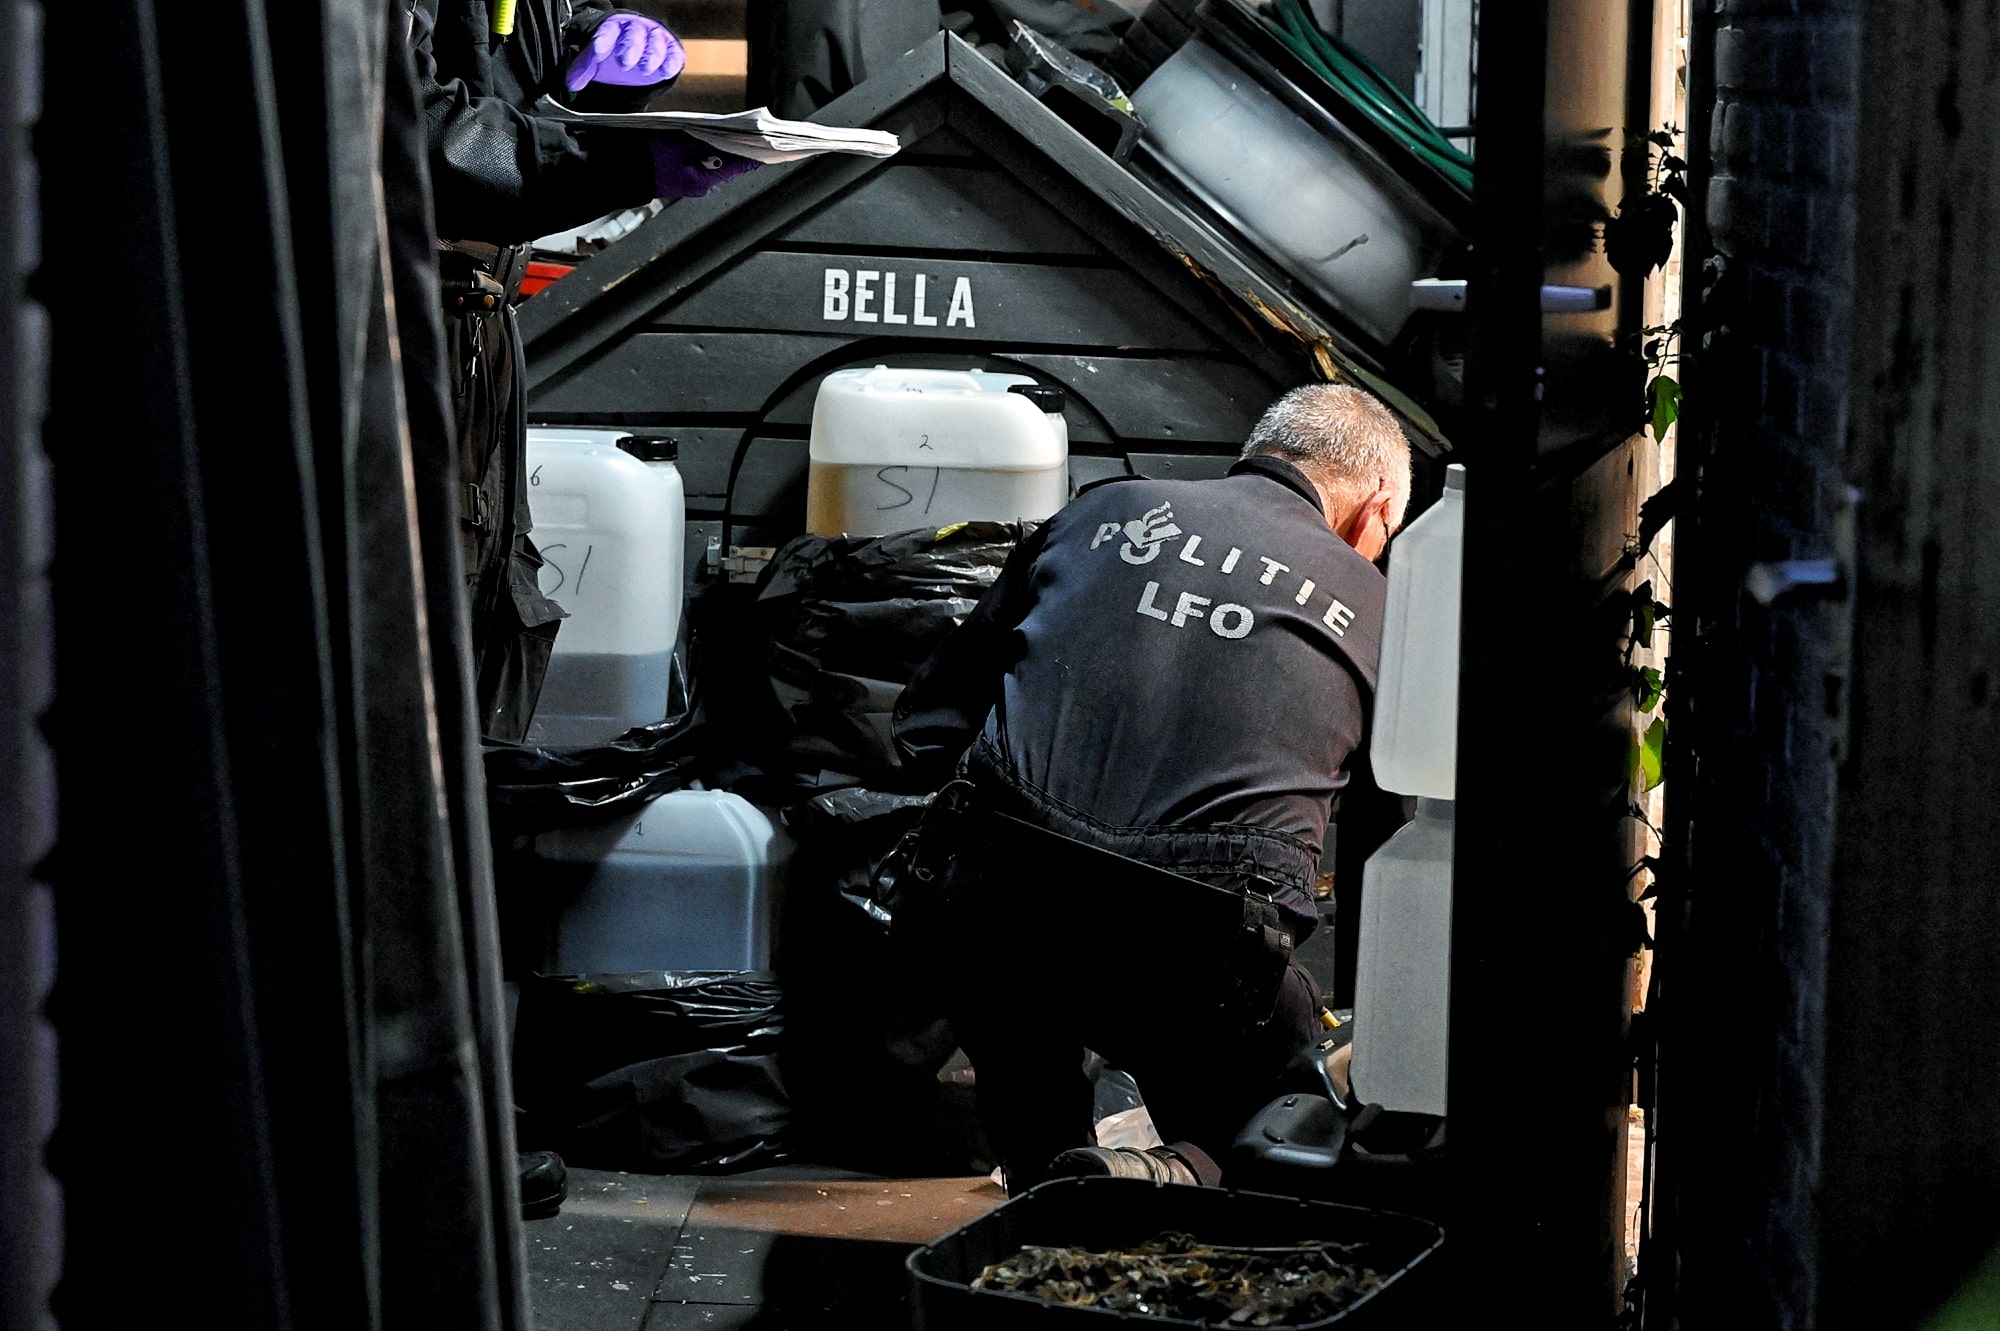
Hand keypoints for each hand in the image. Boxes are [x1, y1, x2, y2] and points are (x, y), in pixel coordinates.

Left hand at [565, 13, 684, 91]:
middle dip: (630, 48)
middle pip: (634, 35)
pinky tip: (665, 72)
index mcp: (615, 27)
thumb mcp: (598, 58)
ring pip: (655, 43)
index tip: (598, 52)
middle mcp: (636, 29)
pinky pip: (673, 54)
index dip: (603, 41)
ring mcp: (655, 38)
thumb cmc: (616, 50)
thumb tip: (571, 84)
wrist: (639, 49)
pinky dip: (671, 62)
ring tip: (645, 69)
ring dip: (651, 56)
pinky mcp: (671, 50)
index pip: (607, 31)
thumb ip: (584, 69)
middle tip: (624, 63)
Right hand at [650, 133, 761, 199]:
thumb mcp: (682, 140)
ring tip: (733, 132)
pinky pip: (704, 164)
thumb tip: (733, 138)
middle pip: (730, 164)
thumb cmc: (649, 155)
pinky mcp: (684, 178)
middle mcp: (703, 185)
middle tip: (753, 131)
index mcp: (705, 179)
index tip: (770, 143)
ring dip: (723, 148)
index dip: (756, 153)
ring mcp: (693, 183)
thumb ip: (710, 140)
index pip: (740, 166)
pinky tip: (710, 140)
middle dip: (739, 147)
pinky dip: (709, 152)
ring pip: (717, 163)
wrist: (623, 169)